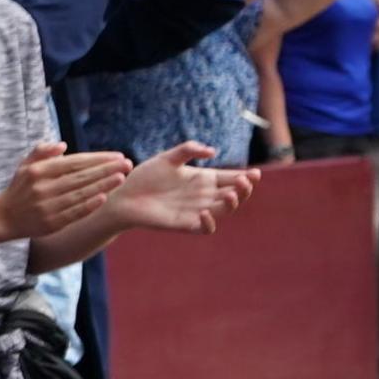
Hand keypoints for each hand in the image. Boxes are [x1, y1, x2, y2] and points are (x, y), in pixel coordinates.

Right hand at [0, 138, 128, 240]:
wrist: (4, 217)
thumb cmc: (19, 189)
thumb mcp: (25, 166)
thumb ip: (41, 152)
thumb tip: (63, 145)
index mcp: (37, 171)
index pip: (74, 162)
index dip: (97, 159)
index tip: (117, 156)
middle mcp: (42, 188)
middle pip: (81, 177)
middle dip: (106, 170)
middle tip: (127, 164)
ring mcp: (47, 206)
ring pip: (81, 194)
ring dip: (104, 185)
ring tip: (121, 178)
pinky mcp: (52, 222)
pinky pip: (75, 212)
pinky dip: (90, 204)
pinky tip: (104, 197)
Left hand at [105, 142, 254, 236]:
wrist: (124, 196)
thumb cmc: (145, 177)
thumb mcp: (167, 158)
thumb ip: (187, 150)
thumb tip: (211, 151)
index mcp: (203, 179)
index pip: (231, 178)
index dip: (245, 177)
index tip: (254, 173)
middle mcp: (204, 196)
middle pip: (234, 195)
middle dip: (244, 189)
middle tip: (244, 181)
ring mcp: (197, 211)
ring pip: (224, 211)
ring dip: (232, 204)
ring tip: (231, 194)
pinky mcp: (185, 224)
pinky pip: (204, 228)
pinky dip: (209, 222)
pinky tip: (204, 212)